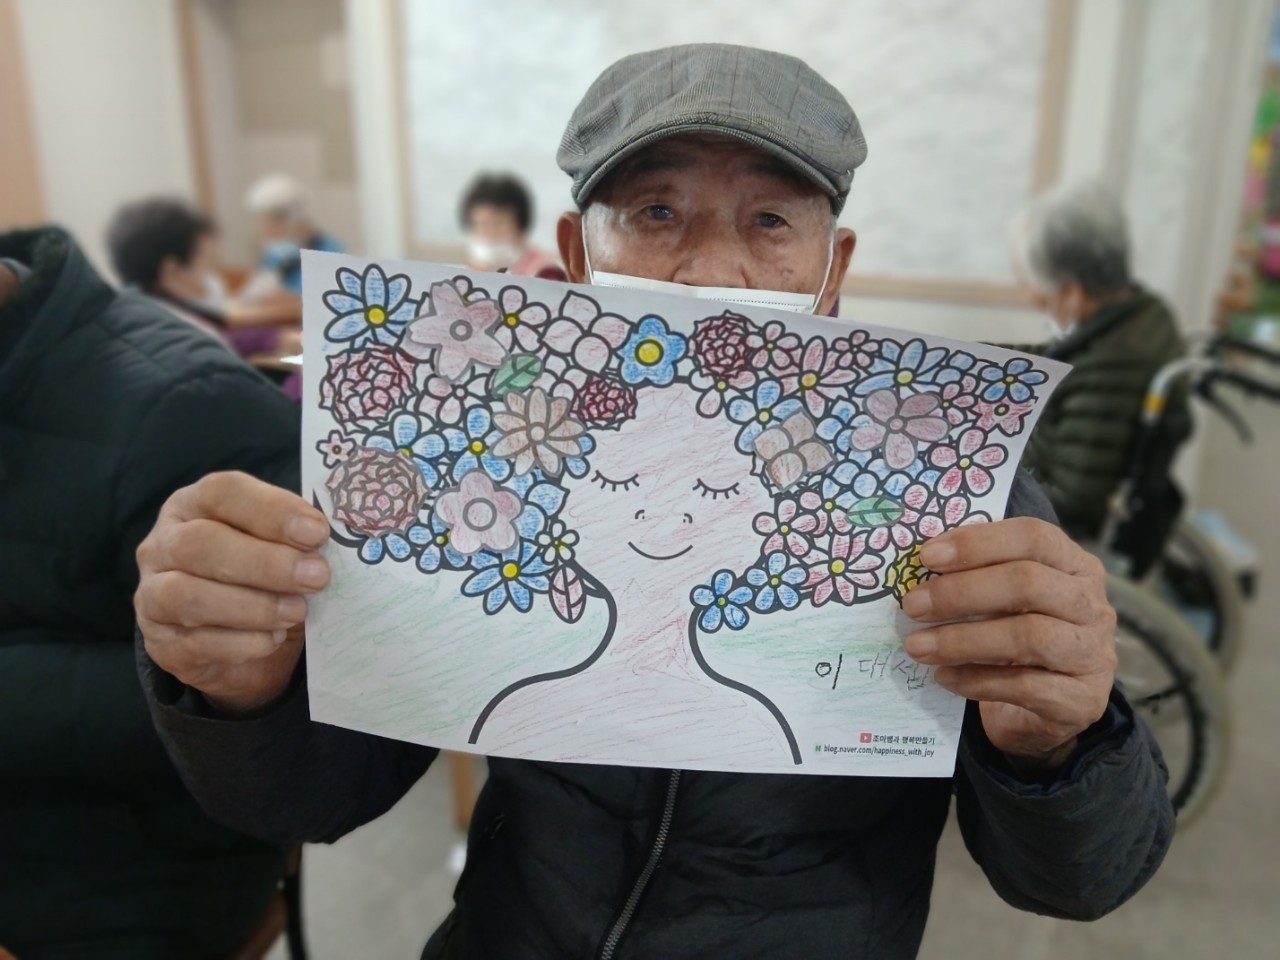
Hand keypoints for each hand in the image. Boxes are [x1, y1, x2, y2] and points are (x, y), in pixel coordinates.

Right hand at [135, 472, 330, 716]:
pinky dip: (241, 643)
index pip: (222, 492)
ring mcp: (152, 595)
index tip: (317, 532)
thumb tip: (327, 542)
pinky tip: (273, 639)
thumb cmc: (267, 578)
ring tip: (297, 611)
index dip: (270, 510)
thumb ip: (298, 539)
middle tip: (316, 576)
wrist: (244, 644)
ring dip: (252, 606)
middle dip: (264, 562)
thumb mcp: (283, 549)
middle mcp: (164, 544)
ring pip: (185, 595)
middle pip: (199, 543)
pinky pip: (195, 643)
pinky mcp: (162, 644)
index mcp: (195, 505)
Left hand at [902, 518, 1116, 771]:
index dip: (978, 543)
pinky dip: (976, 680)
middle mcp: (1093, 605)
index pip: (1034, 537)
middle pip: (1028, 583)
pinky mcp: (1082, 700)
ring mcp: (1093, 654)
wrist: (1040, 712)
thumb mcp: (1001, 602)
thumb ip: (976, 577)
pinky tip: (943, 676)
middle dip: (961, 593)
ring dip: (962, 640)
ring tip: (917, 646)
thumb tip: (921, 564)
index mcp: (1075, 566)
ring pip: (1029, 636)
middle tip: (913, 606)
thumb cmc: (1014, 641)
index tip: (927, 557)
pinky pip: (1024, 685)